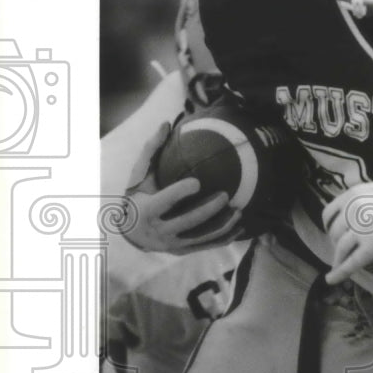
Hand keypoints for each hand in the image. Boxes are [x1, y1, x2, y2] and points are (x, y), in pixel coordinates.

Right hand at [120, 122, 242, 253]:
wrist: (132, 231)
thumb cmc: (138, 195)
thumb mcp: (140, 175)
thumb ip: (152, 149)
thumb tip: (166, 122)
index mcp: (147, 210)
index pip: (164, 202)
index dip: (179, 194)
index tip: (197, 182)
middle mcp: (159, 230)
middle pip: (187, 221)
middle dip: (208, 210)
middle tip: (226, 195)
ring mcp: (172, 243)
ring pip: (201, 237)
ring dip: (222, 226)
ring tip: (239, 212)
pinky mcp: (183, 250)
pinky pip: (206, 246)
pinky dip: (224, 238)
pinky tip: (239, 227)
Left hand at [321, 175, 372, 284]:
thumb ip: (365, 199)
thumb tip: (358, 213)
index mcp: (353, 195)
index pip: (328, 213)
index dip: (329, 226)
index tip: (333, 234)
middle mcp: (353, 211)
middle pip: (335, 233)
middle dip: (336, 243)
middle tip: (343, 250)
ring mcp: (361, 230)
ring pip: (340, 249)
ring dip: (338, 259)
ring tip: (338, 266)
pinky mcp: (371, 247)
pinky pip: (350, 263)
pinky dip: (338, 273)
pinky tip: (331, 279)